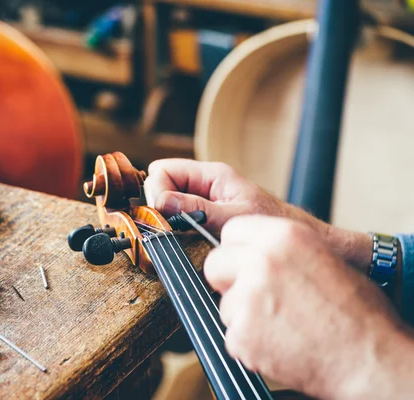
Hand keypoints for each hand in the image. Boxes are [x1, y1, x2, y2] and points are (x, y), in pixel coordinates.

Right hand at [144, 159, 371, 273]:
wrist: (294, 240)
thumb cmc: (271, 226)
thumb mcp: (232, 218)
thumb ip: (195, 208)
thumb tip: (161, 202)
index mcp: (212, 174)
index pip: (163, 170)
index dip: (157, 191)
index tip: (163, 214)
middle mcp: (205, 183)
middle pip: (161, 183)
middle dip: (159, 204)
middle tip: (170, 226)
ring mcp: (203, 198)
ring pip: (167, 199)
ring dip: (167, 216)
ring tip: (180, 233)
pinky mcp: (204, 213)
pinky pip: (177, 213)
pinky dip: (174, 224)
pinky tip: (185, 237)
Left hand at [204, 216, 412, 398]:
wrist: (368, 358)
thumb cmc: (356, 311)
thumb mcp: (322, 256)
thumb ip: (281, 248)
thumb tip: (250, 250)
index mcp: (282, 236)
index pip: (231, 231)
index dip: (237, 250)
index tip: (243, 263)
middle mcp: (260, 261)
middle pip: (215, 263)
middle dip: (229, 280)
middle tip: (254, 296)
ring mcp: (247, 298)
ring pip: (224, 303)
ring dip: (243, 315)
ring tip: (280, 324)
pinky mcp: (241, 333)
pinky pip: (232, 335)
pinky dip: (249, 342)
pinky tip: (278, 342)